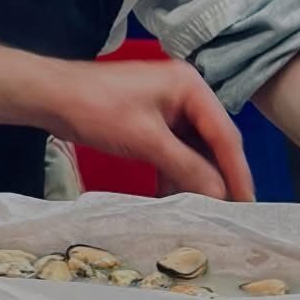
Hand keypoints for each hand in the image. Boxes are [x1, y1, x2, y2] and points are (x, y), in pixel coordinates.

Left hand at [45, 60, 253, 200]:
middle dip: (217, 177)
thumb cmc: (98, 109)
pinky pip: (172, 150)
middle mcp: (184, 93)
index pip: (225, 134)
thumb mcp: (146, 140)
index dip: (237, 171)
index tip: (247, 204)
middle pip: (211, 142)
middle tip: (229, 213)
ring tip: (203, 212)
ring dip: (193, 178)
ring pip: (192, 149)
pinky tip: (173, 198)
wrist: (51, 97)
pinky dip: (173, 172)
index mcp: (189, 86)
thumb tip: (221, 196)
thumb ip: (187, 167)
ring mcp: (166, 106)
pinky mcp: (150, 121)